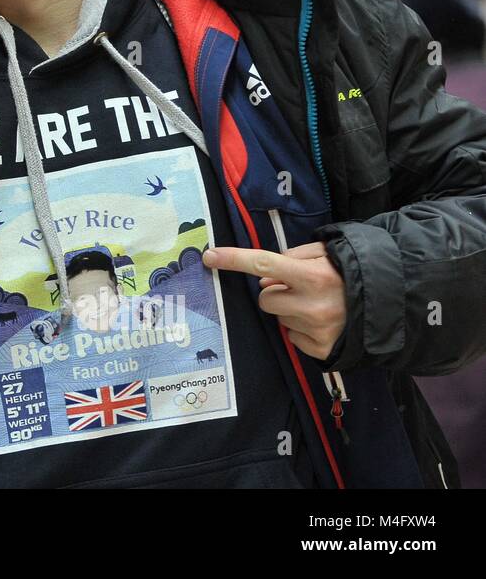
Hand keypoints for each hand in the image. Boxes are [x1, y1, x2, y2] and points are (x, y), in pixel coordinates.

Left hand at [202, 242, 345, 360]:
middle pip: (265, 297)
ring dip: (290, 310)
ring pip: (278, 317)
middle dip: (277, 292)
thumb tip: (264, 275)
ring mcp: (316, 330)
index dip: (235, 259)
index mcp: (314, 275)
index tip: (210, 256)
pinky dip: (302, 329)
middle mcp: (313, 305)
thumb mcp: (328, 254)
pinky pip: (292, 337)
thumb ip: (294, 256)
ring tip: (318, 305)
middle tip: (301, 288)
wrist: (392, 309)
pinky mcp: (320, 350)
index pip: (264, 264)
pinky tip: (322, 322)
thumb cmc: (353, 276)